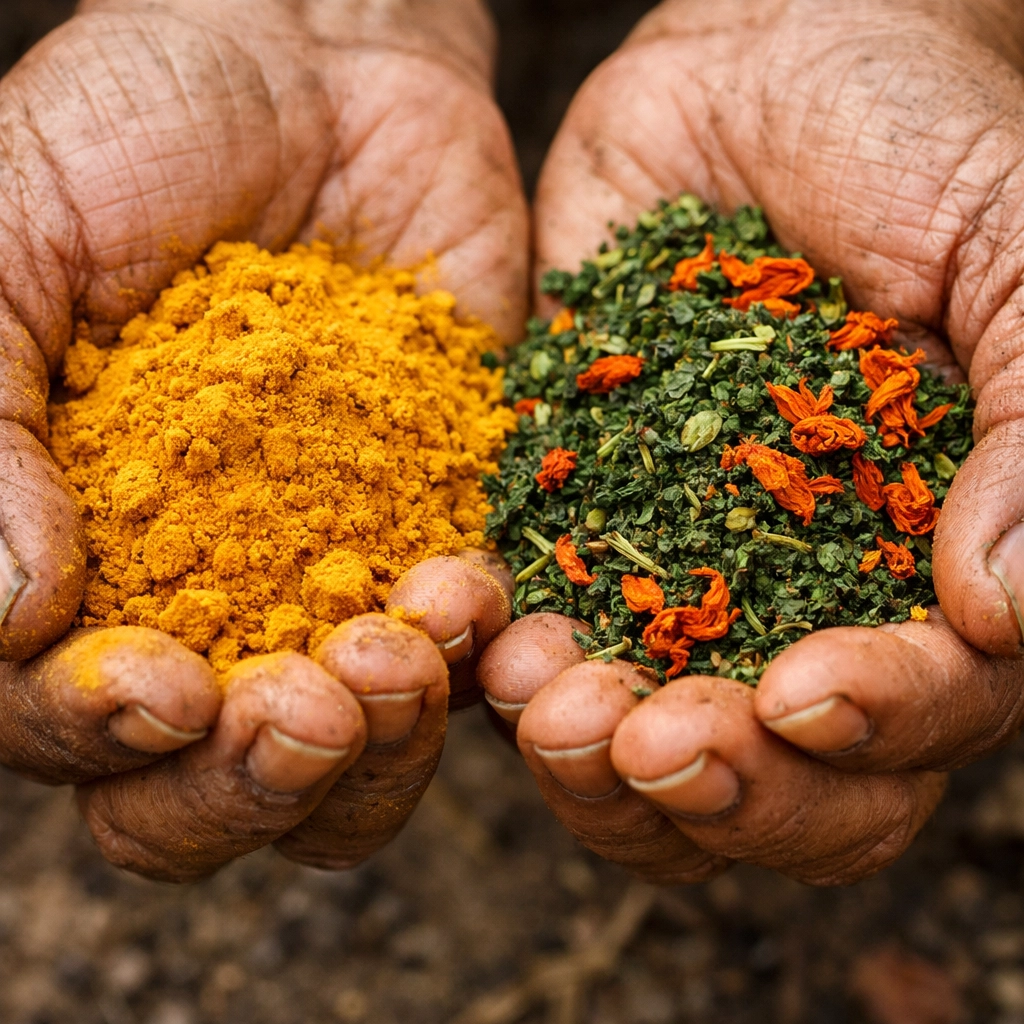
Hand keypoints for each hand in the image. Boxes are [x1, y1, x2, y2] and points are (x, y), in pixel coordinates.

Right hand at [0, 0, 525, 879]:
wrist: (315, 79)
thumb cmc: (134, 139)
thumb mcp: (16, 247)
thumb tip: (6, 613)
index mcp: (77, 570)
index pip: (64, 727)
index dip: (101, 737)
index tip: (157, 686)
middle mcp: (207, 611)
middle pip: (214, 792)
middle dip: (256, 782)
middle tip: (304, 711)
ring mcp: (338, 584)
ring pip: (354, 764)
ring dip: (378, 750)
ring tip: (396, 650)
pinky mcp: (448, 533)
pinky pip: (472, 652)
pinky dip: (474, 654)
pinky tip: (465, 589)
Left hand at [479, 0, 1023, 884]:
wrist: (762, 77)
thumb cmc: (917, 149)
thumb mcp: (1016, 260)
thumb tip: (1004, 611)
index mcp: (927, 573)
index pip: (921, 716)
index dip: (872, 729)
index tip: (804, 696)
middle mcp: (799, 606)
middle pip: (779, 781)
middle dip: (720, 787)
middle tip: (651, 745)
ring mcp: (675, 575)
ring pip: (641, 747)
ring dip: (592, 761)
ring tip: (544, 703)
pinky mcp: (569, 523)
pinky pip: (532, 633)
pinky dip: (503, 664)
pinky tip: (487, 643)